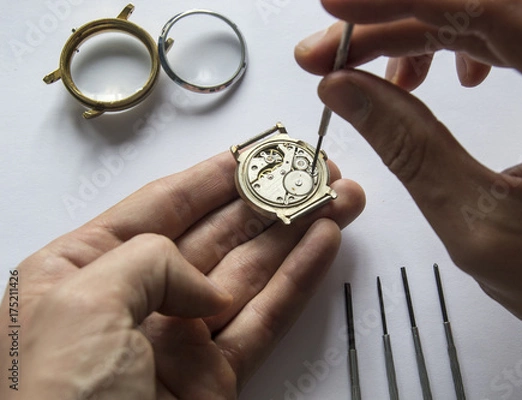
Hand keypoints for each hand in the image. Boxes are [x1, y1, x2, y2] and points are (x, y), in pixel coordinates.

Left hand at [0, 152, 364, 398]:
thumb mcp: (84, 300)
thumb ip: (152, 260)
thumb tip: (204, 284)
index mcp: (82, 270)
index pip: (162, 205)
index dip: (215, 175)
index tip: (258, 150)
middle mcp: (134, 299)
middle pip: (218, 233)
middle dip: (268, 199)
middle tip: (314, 171)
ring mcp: (177, 339)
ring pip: (250, 272)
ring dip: (296, 234)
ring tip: (337, 199)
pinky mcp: (213, 378)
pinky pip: (263, 319)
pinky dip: (297, 282)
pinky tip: (323, 247)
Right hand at [295, 0, 521, 351]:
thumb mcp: (480, 225)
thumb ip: (411, 150)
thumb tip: (346, 89)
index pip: (496, 10)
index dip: (405, 2)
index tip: (335, 8)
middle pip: (489, 3)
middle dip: (397, 20)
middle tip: (330, 53)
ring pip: (494, 16)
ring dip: (420, 32)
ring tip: (367, 71)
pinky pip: (510, 39)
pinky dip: (456, 47)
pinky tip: (438, 77)